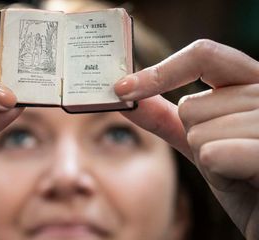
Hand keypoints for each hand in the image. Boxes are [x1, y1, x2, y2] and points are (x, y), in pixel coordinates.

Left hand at [115, 39, 258, 238]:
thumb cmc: (239, 178)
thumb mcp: (199, 142)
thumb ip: (165, 116)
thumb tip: (125, 93)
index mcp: (252, 83)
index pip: (204, 56)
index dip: (160, 71)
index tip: (122, 89)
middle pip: (191, 105)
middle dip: (196, 139)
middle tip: (228, 158)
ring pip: (199, 132)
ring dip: (210, 161)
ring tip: (240, 171)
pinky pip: (214, 153)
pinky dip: (219, 174)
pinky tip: (244, 181)